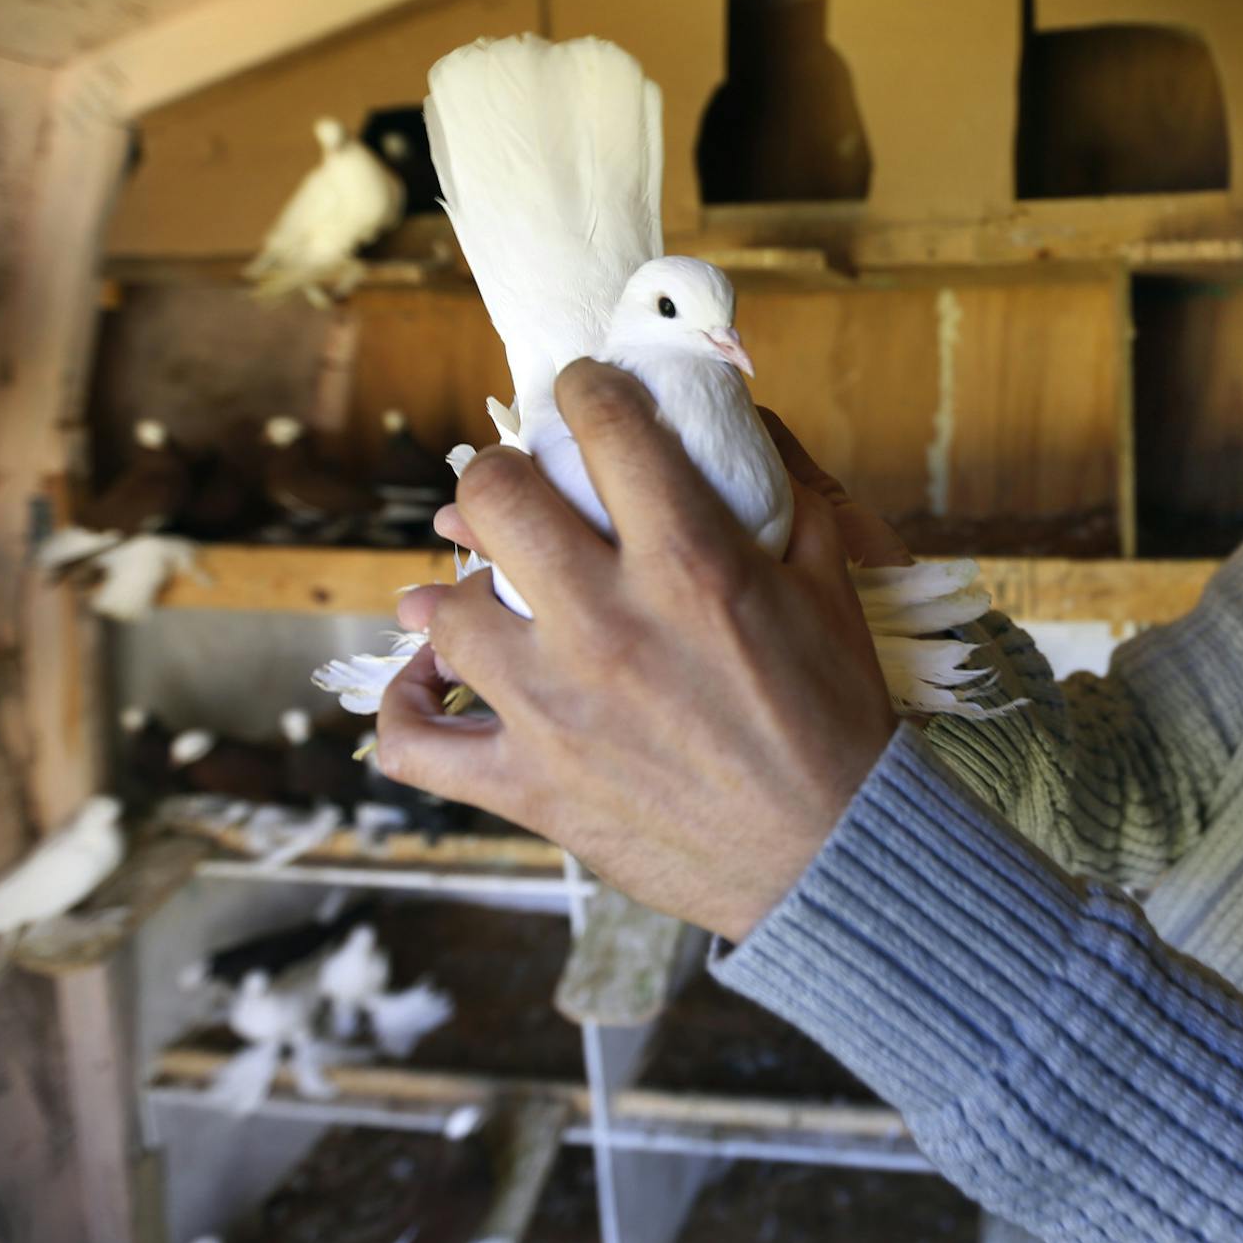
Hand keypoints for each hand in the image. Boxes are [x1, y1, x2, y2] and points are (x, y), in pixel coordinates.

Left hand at [378, 360, 899, 939]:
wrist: (833, 853)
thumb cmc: (836, 719)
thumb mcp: (828, 587)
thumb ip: (785, 501)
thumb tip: (744, 441)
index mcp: (690, 562)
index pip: (606, 427)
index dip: (587, 388)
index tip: (584, 393)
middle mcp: (608, 622)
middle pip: (494, 496)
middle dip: (504, 475)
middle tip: (523, 489)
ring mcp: (554, 708)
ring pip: (446, 610)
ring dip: (462, 591)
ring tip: (486, 591)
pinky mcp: (528, 785)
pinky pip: (415, 743)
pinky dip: (406, 706)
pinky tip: (426, 678)